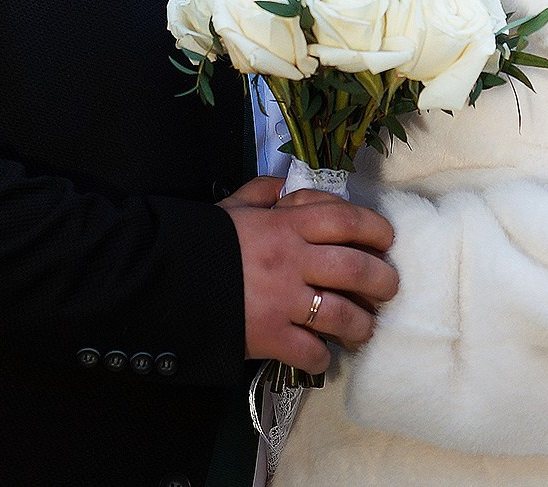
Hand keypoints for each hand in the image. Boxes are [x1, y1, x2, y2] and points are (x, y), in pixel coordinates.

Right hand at [220, 177, 398, 373]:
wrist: (159, 278)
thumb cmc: (201, 240)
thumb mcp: (233, 206)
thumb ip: (264, 193)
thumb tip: (288, 188)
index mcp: (286, 225)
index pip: (347, 220)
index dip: (376, 229)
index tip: (386, 241)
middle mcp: (292, 260)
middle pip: (357, 269)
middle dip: (383, 281)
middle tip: (387, 289)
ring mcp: (282, 301)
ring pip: (342, 316)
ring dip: (362, 325)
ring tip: (364, 329)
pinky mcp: (268, 336)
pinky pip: (310, 353)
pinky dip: (321, 359)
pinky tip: (321, 357)